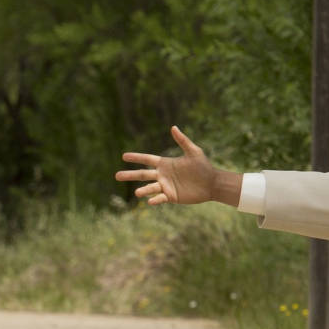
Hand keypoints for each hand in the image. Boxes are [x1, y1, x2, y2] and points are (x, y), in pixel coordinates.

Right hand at [114, 126, 241, 206]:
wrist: (211, 183)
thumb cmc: (203, 167)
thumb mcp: (193, 152)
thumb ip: (182, 141)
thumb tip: (173, 127)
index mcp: (165, 164)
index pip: (147, 159)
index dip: (136, 157)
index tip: (124, 156)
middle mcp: (162, 175)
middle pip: (143, 174)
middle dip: (130, 175)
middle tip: (116, 176)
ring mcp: (165, 186)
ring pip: (150, 188)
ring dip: (143, 190)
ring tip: (137, 193)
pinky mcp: (171, 196)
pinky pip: (160, 198)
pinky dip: (155, 199)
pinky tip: (150, 201)